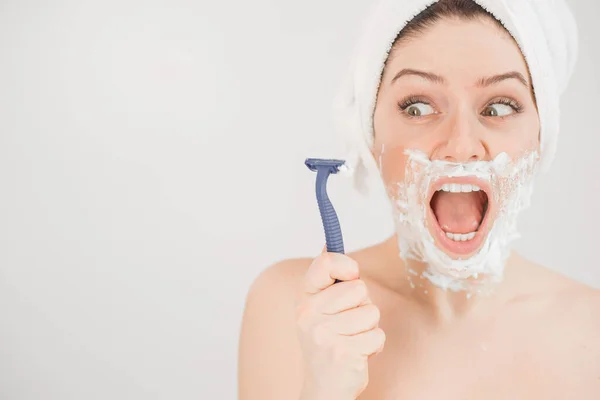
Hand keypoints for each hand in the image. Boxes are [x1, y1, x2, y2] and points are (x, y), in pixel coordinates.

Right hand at [295, 249, 384, 399]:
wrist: (323, 387)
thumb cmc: (327, 342)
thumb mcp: (319, 308)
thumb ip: (326, 279)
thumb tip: (328, 243)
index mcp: (304, 298)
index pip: (325, 263)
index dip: (346, 266)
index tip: (350, 275)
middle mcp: (309, 314)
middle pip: (358, 288)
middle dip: (362, 305)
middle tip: (348, 323)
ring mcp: (324, 334)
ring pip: (371, 312)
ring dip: (369, 327)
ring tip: (353, 339)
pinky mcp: (343, 353)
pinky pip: (377, 335)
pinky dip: (374, 346)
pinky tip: (358, 354)